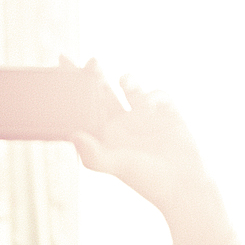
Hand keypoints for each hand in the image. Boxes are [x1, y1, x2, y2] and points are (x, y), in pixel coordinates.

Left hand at [71, 61, 244, 244]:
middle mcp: (120, 123)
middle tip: (90, 61)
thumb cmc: (147, 179)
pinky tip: (152, 106)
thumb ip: (94, 154)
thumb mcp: (117, 167)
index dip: (71, 88)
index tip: (61, 66)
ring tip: (126, 81)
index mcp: (103, 136)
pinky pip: (156, 93)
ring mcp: (142, 116)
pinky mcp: (165, 111)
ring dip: (127, 80)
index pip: (82, 108)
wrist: (184, 183)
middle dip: (93, 75)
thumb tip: (74, 135)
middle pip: (101, 92)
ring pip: (129, 87)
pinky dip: (153, 94)